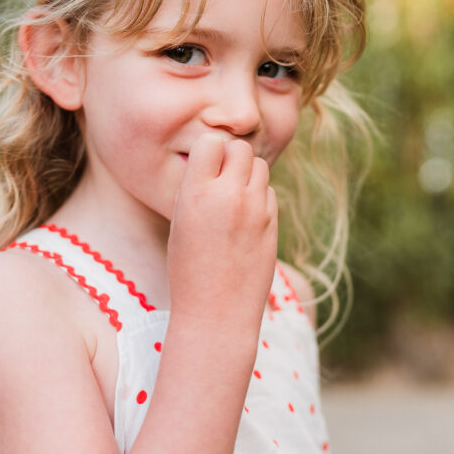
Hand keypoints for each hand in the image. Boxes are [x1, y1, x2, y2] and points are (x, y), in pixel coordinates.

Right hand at [167, 134, 277, 330]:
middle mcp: (229, 197)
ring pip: (260, 166)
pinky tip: (246, 217)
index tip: (204, 166)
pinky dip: (259, 197)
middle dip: (231, 158)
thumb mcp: (180, 223)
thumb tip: (212, 161)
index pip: (211, 142)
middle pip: (240, 149)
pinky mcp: (273, 223)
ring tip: (234, 196)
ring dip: (247, 174)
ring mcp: (256, 210)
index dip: (208, 151)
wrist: (217, 312)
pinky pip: (269, 192)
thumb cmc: (188, 270)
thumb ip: (195, 189)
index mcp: (196, 195)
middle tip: (221, 178)